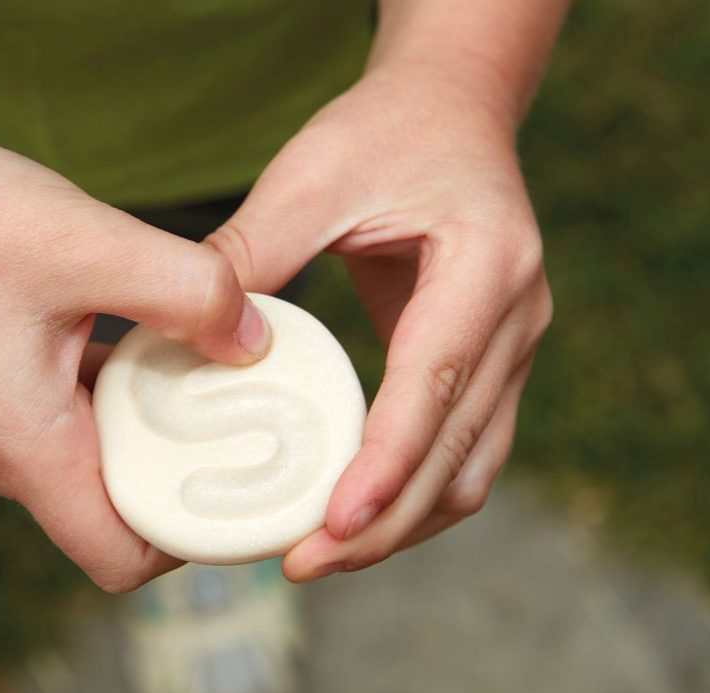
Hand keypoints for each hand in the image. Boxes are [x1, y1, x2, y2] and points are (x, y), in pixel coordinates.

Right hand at [0, 121, 270, 591]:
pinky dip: (115, 387)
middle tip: (247, 419)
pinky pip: (67, 411)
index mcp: (25, 451)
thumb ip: (190, 293)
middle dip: (184, 476)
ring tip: (213, 372)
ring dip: (152, 424)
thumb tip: (257, 338)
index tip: (245, 487)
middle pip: (115, 513)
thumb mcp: (89, 243)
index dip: (192, 538)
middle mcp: (1, 455)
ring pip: (94, 454)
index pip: (121, 559)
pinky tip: (149, 330)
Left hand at [208, 63, 552, 580]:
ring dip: (402, 523)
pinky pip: (463, 452)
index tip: (333, 523)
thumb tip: (191, 335)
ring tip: (322, 556)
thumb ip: (255, 247)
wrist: (454, 111)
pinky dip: (413, 494)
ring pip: (470, 469)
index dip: (387, 462)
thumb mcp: (314, 171)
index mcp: (485, 264)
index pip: (436, 382)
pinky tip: (354, 515)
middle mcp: (518, 317)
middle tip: (302, 564)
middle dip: (384, 520)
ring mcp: (516, 348)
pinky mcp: (494, 366)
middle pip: (458, 450)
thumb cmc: (386, 132)